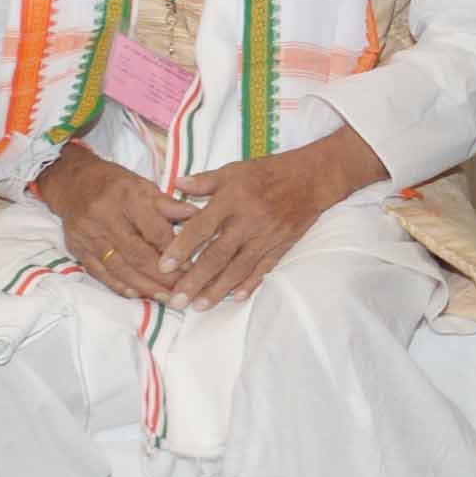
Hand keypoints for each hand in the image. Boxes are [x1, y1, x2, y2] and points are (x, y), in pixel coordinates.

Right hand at [35, 148, 198, 303]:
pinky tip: (136, 294)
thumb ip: (169, 204)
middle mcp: (106, 217)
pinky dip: (119, 285)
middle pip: (137, 253)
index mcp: (128, 197)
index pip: (154, 230)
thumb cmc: (115, 184)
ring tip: (165, 298)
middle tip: (182, 291)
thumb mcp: (144, 185)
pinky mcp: (78, 248)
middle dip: (162, 276)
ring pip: (120, 267)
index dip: (174, 252)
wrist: (73, 182)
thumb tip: (197, 215)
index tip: (191, 268)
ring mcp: (90, 235)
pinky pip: (100, 272)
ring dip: (144, 286)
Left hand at [165, 130, 380, 308]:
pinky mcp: (282, 245)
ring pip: (238, 268)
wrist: (312, 178)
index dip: (181, 247)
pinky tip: (236, 298)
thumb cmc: (268, 172)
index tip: (164, 266)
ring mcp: (266, 236)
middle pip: (217, 255)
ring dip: (218, 289)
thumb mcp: (233, 169)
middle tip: (176, 301)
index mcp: (231, 199)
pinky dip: (250, 284)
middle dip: (195, 280)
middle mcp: (247, 220)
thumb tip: (176, 185)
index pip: (201, 227)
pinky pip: (263, 268)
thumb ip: (204, 181)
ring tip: (199, 307)